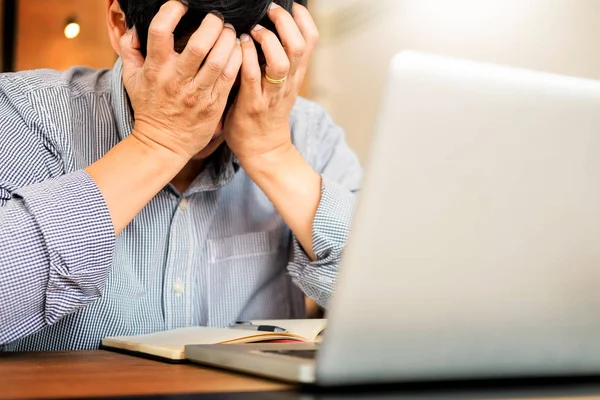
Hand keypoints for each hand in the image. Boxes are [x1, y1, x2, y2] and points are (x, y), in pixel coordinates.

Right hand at [119, 0, 241, 159]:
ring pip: (219, 59)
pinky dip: (237, 58)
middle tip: (217, 19)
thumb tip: (135, 26)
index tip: (182, 6)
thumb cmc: (148, 108)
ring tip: (230, 32)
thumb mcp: (131, 79)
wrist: (163, 145)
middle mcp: (177, 79)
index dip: (172, 10)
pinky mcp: (214, 104)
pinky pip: (231, 76)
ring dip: (229, 39)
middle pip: (198, 44)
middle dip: (212, 24)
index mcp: (156, 69)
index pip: (160, 31)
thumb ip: (129, 50)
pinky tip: (238, 49)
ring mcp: (198, 93)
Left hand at [224, 2, 318, 165]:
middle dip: (285, 22)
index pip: (311, 41)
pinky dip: (246, 56)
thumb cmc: (267, 114)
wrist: (264, 150)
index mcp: (296, 75)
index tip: (290, 5)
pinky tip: (238, 45)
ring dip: (267, 40)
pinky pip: (251, 76)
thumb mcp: (282, 85)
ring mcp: (271, 95)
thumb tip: (268, 30)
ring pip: (280, 62)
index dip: (303, 19)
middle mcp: (288, 83)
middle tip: (270, 10)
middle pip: (299, 47)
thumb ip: (279, 61)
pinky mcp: (252, 105)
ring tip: (254, 29)